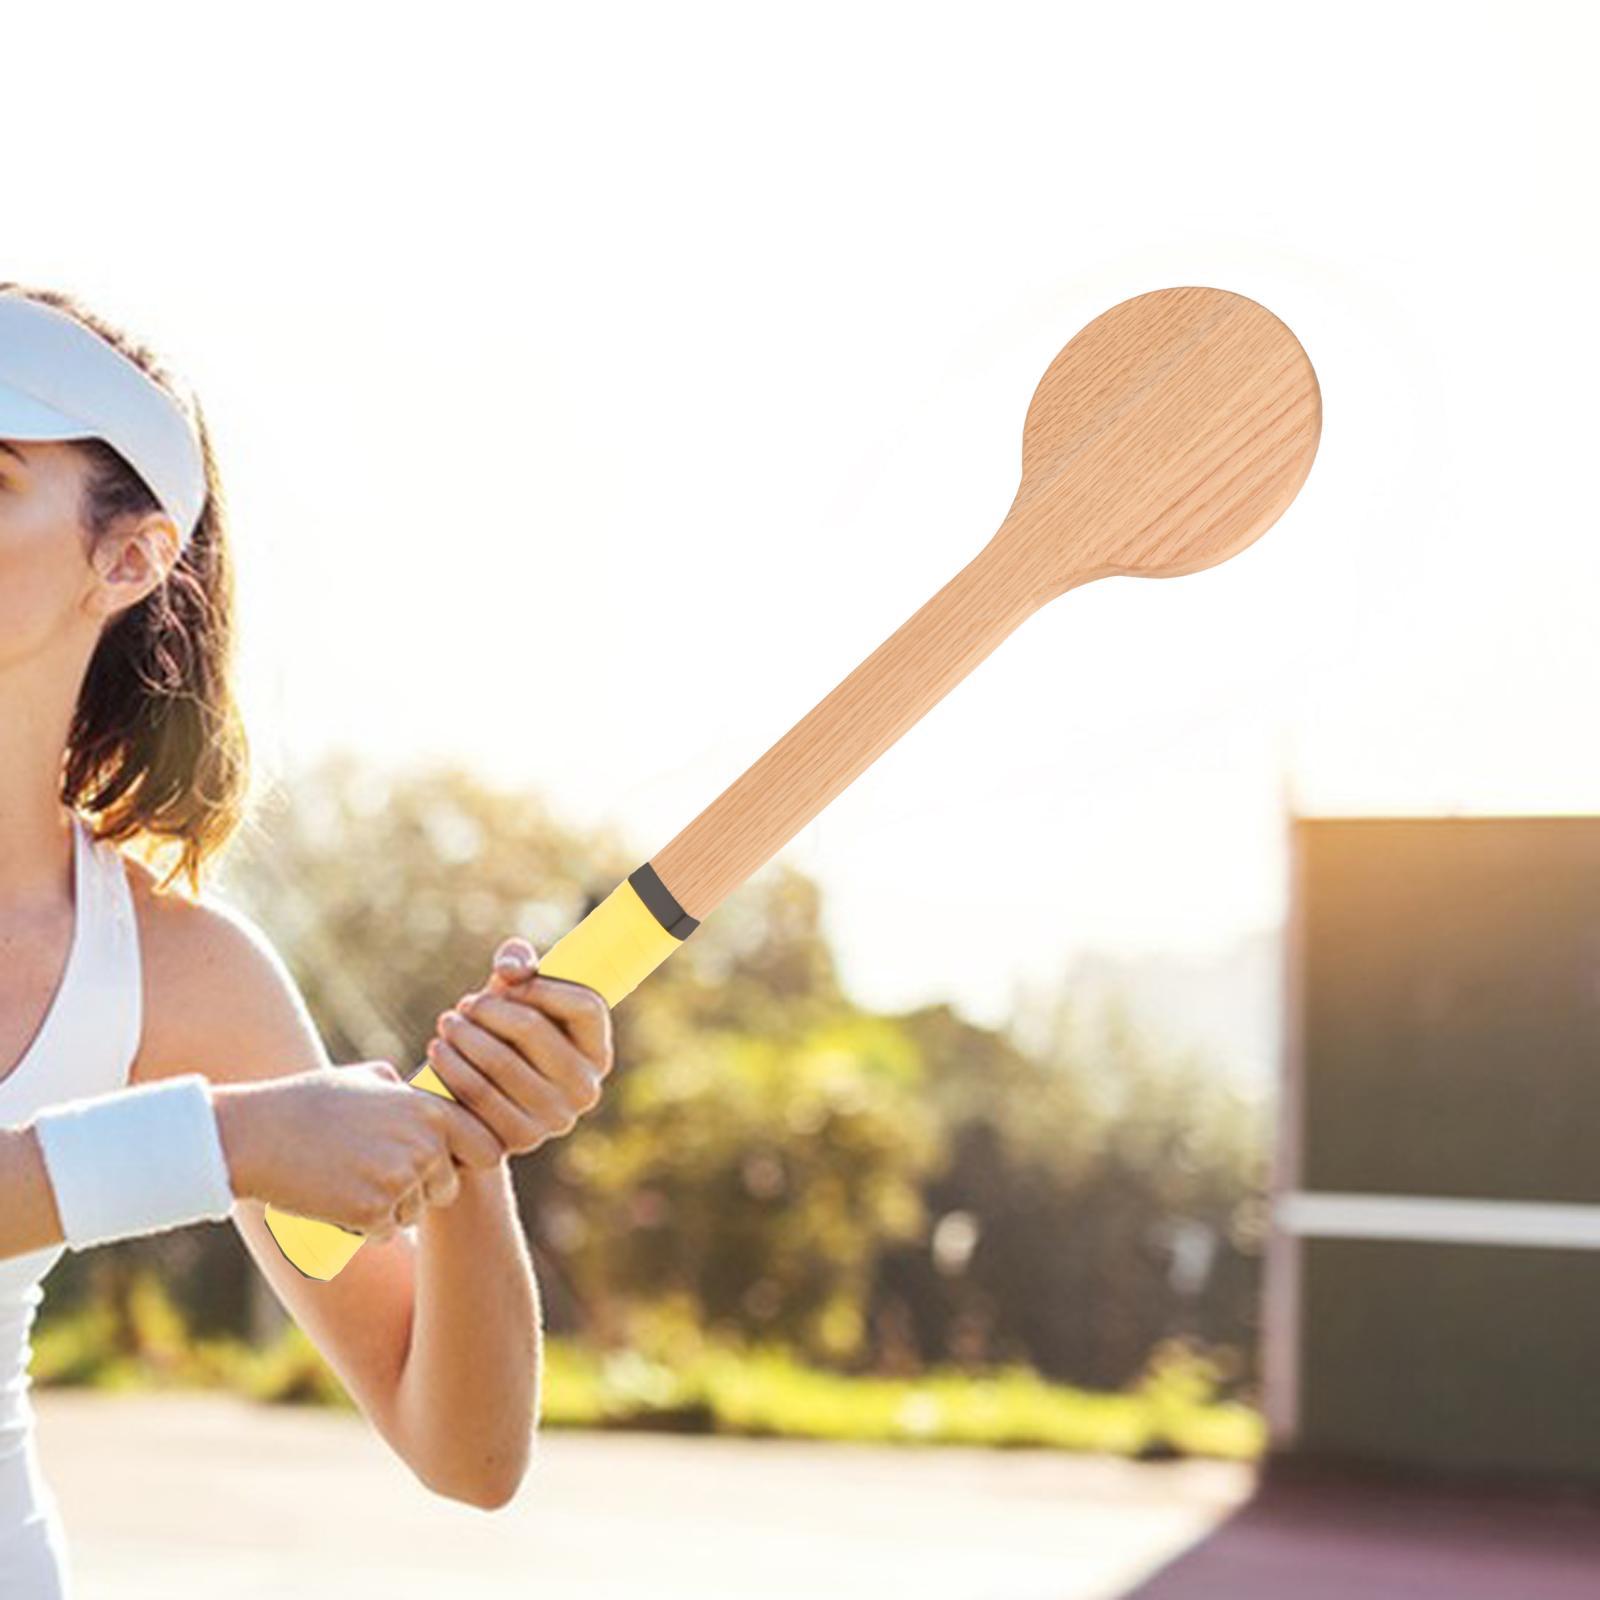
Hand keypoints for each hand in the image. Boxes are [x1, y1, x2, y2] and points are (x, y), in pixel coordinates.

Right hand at [215, 1061, 503, 1238]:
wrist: (258, 1135)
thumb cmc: (310, 1102)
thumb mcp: (367, 1077)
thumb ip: (407, 1089)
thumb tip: (428, 1094)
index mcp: (432, 1111)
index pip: (487, 1150)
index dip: (467, 1161)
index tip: (445, 1164)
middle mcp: (425, 1145)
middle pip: (446, 1189)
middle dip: (420, 1190)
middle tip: (375, 1174)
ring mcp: (401, 1180)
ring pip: (413, 1214)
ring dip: (388, 1209)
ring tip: (347, 1179)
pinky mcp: (372, 1212)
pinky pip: (384, 1233)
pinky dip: (362, 1226)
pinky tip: (334, 1200)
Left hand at [424, 936, 613, 1157]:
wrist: (480, 1102)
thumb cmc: (504, 1036)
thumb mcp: (516, 998)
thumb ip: (518, 965)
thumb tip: (509, 970)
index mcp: (598, 1052)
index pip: (585, 1007)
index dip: (544, 985)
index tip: (508, 980)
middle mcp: (585, 1089)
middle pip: (534, 1029)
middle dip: (490, 1008)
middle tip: (465, 1004)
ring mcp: (555, 1119)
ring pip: (500, 1061)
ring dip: (464, 1035)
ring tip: (447, 1024)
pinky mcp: (519, 1140)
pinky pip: (478, 1095)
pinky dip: (451, 1067)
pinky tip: (438, 1050)